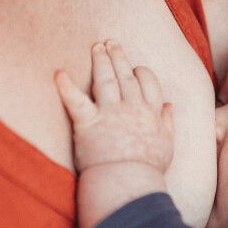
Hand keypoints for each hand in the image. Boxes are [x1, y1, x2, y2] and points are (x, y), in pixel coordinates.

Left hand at [54, 40, 174, 173]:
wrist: (128, 185)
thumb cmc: (147, 170)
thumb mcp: (167, 146)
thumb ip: (168, 123)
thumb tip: (169, 105)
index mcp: (150, 113)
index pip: (148, 83)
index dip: (140, 72)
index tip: (135, 68)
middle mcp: (132, 108)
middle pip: (125, 76)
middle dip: (118, 57)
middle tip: (111, 42)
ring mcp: (110, 114)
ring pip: (106, 80)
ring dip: (101, 61)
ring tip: (97, 47)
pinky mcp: (88, 124)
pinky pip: (75, 101)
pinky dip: (66, 87)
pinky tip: (58, 73)